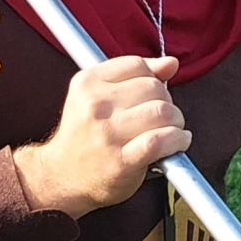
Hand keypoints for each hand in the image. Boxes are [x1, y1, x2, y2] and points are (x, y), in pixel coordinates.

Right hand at [16, 55, 189, 217]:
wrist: (62, 178)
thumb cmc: (84, 136)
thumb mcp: (97, 97)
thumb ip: (134, 76)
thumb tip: (171, 63)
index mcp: (87, 83)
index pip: (137, 65)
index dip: (152, 78)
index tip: (150, 95)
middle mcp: (95, 105)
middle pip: (154, 88)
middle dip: (167, 101)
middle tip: (161, 117)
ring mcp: (108, 133)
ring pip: (163, 111)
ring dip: (176, 121)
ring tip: (171, 130)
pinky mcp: (122, 160)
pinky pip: (161, 140)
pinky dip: (178, 140)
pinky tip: (177, 142)